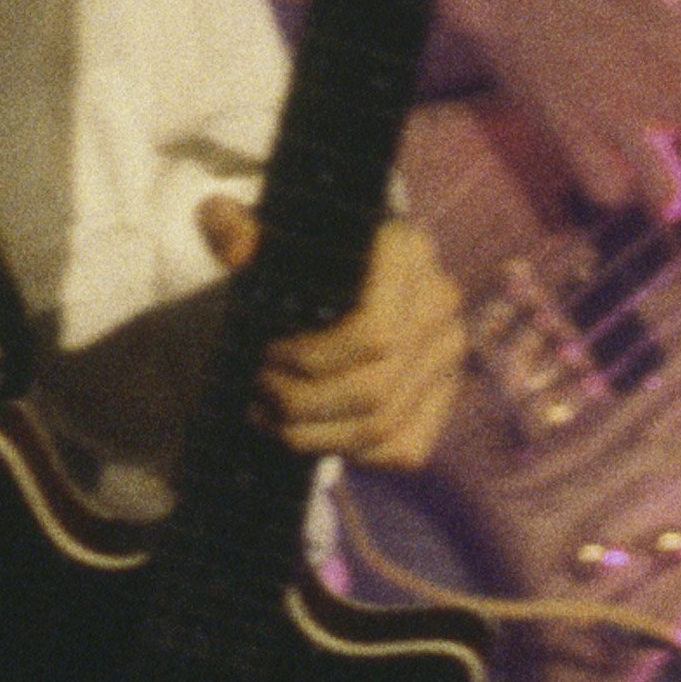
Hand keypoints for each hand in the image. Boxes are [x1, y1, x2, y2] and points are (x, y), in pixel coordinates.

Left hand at [216, 200, 464, 469]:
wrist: (336, 270)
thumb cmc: (293, 252)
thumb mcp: (260, 232)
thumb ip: (234, 229)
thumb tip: (231, 243)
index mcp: (405, 252)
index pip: (374, 334)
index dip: (312, 361)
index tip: (265, 357)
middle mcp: (440, 300)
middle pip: (375, 388)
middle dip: (303, 405)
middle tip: (259, 395)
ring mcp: (449, 350)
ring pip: (384, 425)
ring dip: (316, 436)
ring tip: (270, 419)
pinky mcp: (446, 391)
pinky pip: (403, 448)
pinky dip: (351, 453)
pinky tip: (310, 433)